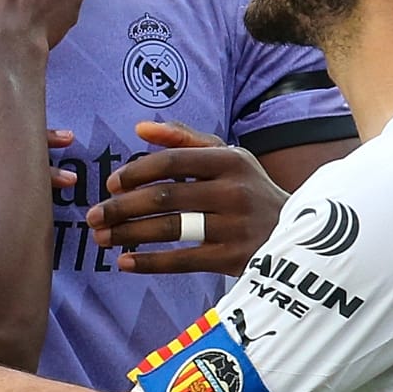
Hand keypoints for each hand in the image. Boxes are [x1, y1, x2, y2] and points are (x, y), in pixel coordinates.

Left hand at [85, 122, 286, 275]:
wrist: (298, 235)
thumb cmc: (249, 189)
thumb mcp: (228, 157)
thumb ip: (184, 138)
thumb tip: (140, 128)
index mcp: (229, 160)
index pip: (171, 162)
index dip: (136, 172)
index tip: (111, 184)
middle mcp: (233, 190)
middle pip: (165, 197)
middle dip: (122, 207)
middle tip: (94, 216)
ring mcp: (234, 226)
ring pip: (170, 229)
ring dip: (129, 234)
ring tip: (102, 238)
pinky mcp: (234, 258)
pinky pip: (182, 261)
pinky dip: (149, 263)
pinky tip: (125, 263)